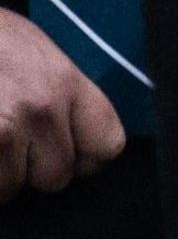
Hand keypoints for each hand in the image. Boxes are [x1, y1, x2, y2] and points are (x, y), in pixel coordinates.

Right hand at [0, 10, 122, 203]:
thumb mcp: (32, 50)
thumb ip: (58, 93)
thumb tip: (65, 135)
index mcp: (65, 82)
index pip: (107, 144)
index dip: (83, 156)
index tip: (62, 151)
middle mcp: (41, 109)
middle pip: (57, 176)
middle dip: (30, 169)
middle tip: (8, 146)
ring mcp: (4, 132)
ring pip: (12, 188)